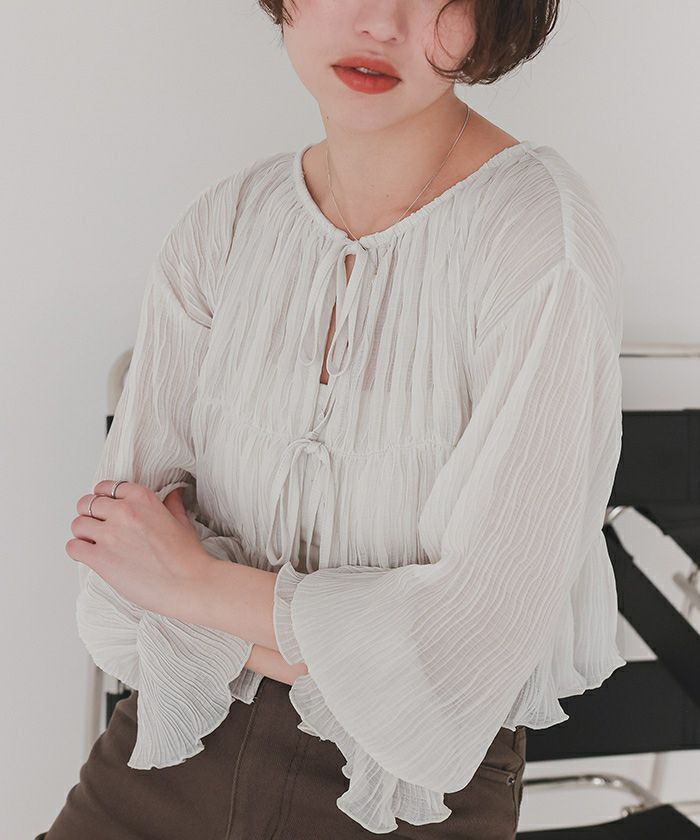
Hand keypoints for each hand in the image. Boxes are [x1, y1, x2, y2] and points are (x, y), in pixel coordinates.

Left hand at [67, 481, 213, 617]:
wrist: (189, 583)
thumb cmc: (187, 556)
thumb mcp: (182, 523)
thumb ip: (172, 505)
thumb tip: (174, 494)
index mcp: (142, 498)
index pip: (107, 487)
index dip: (104, 498)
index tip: (106, 508)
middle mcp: (123, 511)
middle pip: (87, 503)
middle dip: (90, 514)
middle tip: (97, 526)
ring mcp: (110, 534)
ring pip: (77, 524)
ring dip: (83, 533)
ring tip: (93, 543)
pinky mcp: (100, 558)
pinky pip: (73, 547)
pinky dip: (78, 551)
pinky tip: (90, 556)